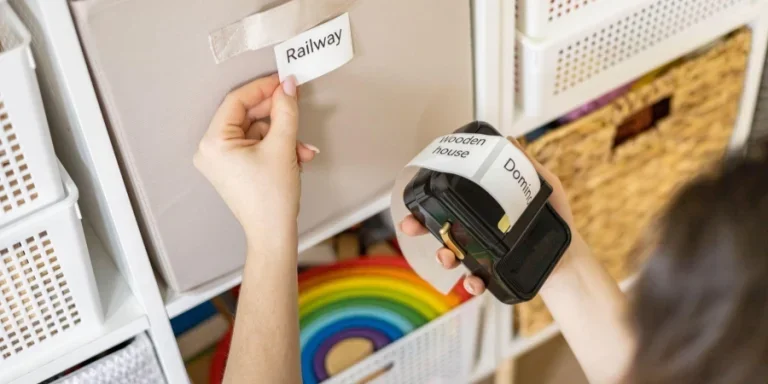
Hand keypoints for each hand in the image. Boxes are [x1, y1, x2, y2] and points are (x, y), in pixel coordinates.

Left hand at [194, 74, 318, 243]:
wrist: (273, 234)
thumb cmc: (272, 196)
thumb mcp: (283, 146)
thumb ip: (285, 110)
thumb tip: (288, 85)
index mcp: (213, 142)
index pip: (237, 101)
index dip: (263, 88)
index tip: (285, 81)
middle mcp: (211, 150)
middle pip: (247, 116)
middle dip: (278, 117)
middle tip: (298, 107)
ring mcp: (222, 160)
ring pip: (257, 131)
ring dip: (283, 136)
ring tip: (303, 150)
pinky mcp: (234, 168)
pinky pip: (256, 146)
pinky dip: (277, 148)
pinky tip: (296, 157)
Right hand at [399, 137, 574, 294]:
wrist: (570, 253)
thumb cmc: (556, 218)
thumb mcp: (544, 185)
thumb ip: (527, 164)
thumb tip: (509, 140)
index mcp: (482, 209)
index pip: (448, 202)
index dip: (426, 202)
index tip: (413, 200)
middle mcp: (476, 231)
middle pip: (439, 228)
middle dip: (419, 227)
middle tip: (410, 225)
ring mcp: (482, 254)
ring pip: (451, 256)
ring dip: (442, 256)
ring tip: (447, 256)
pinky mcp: (492, 274)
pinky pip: (475, 281)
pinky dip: (470, 284)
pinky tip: (474, 281)